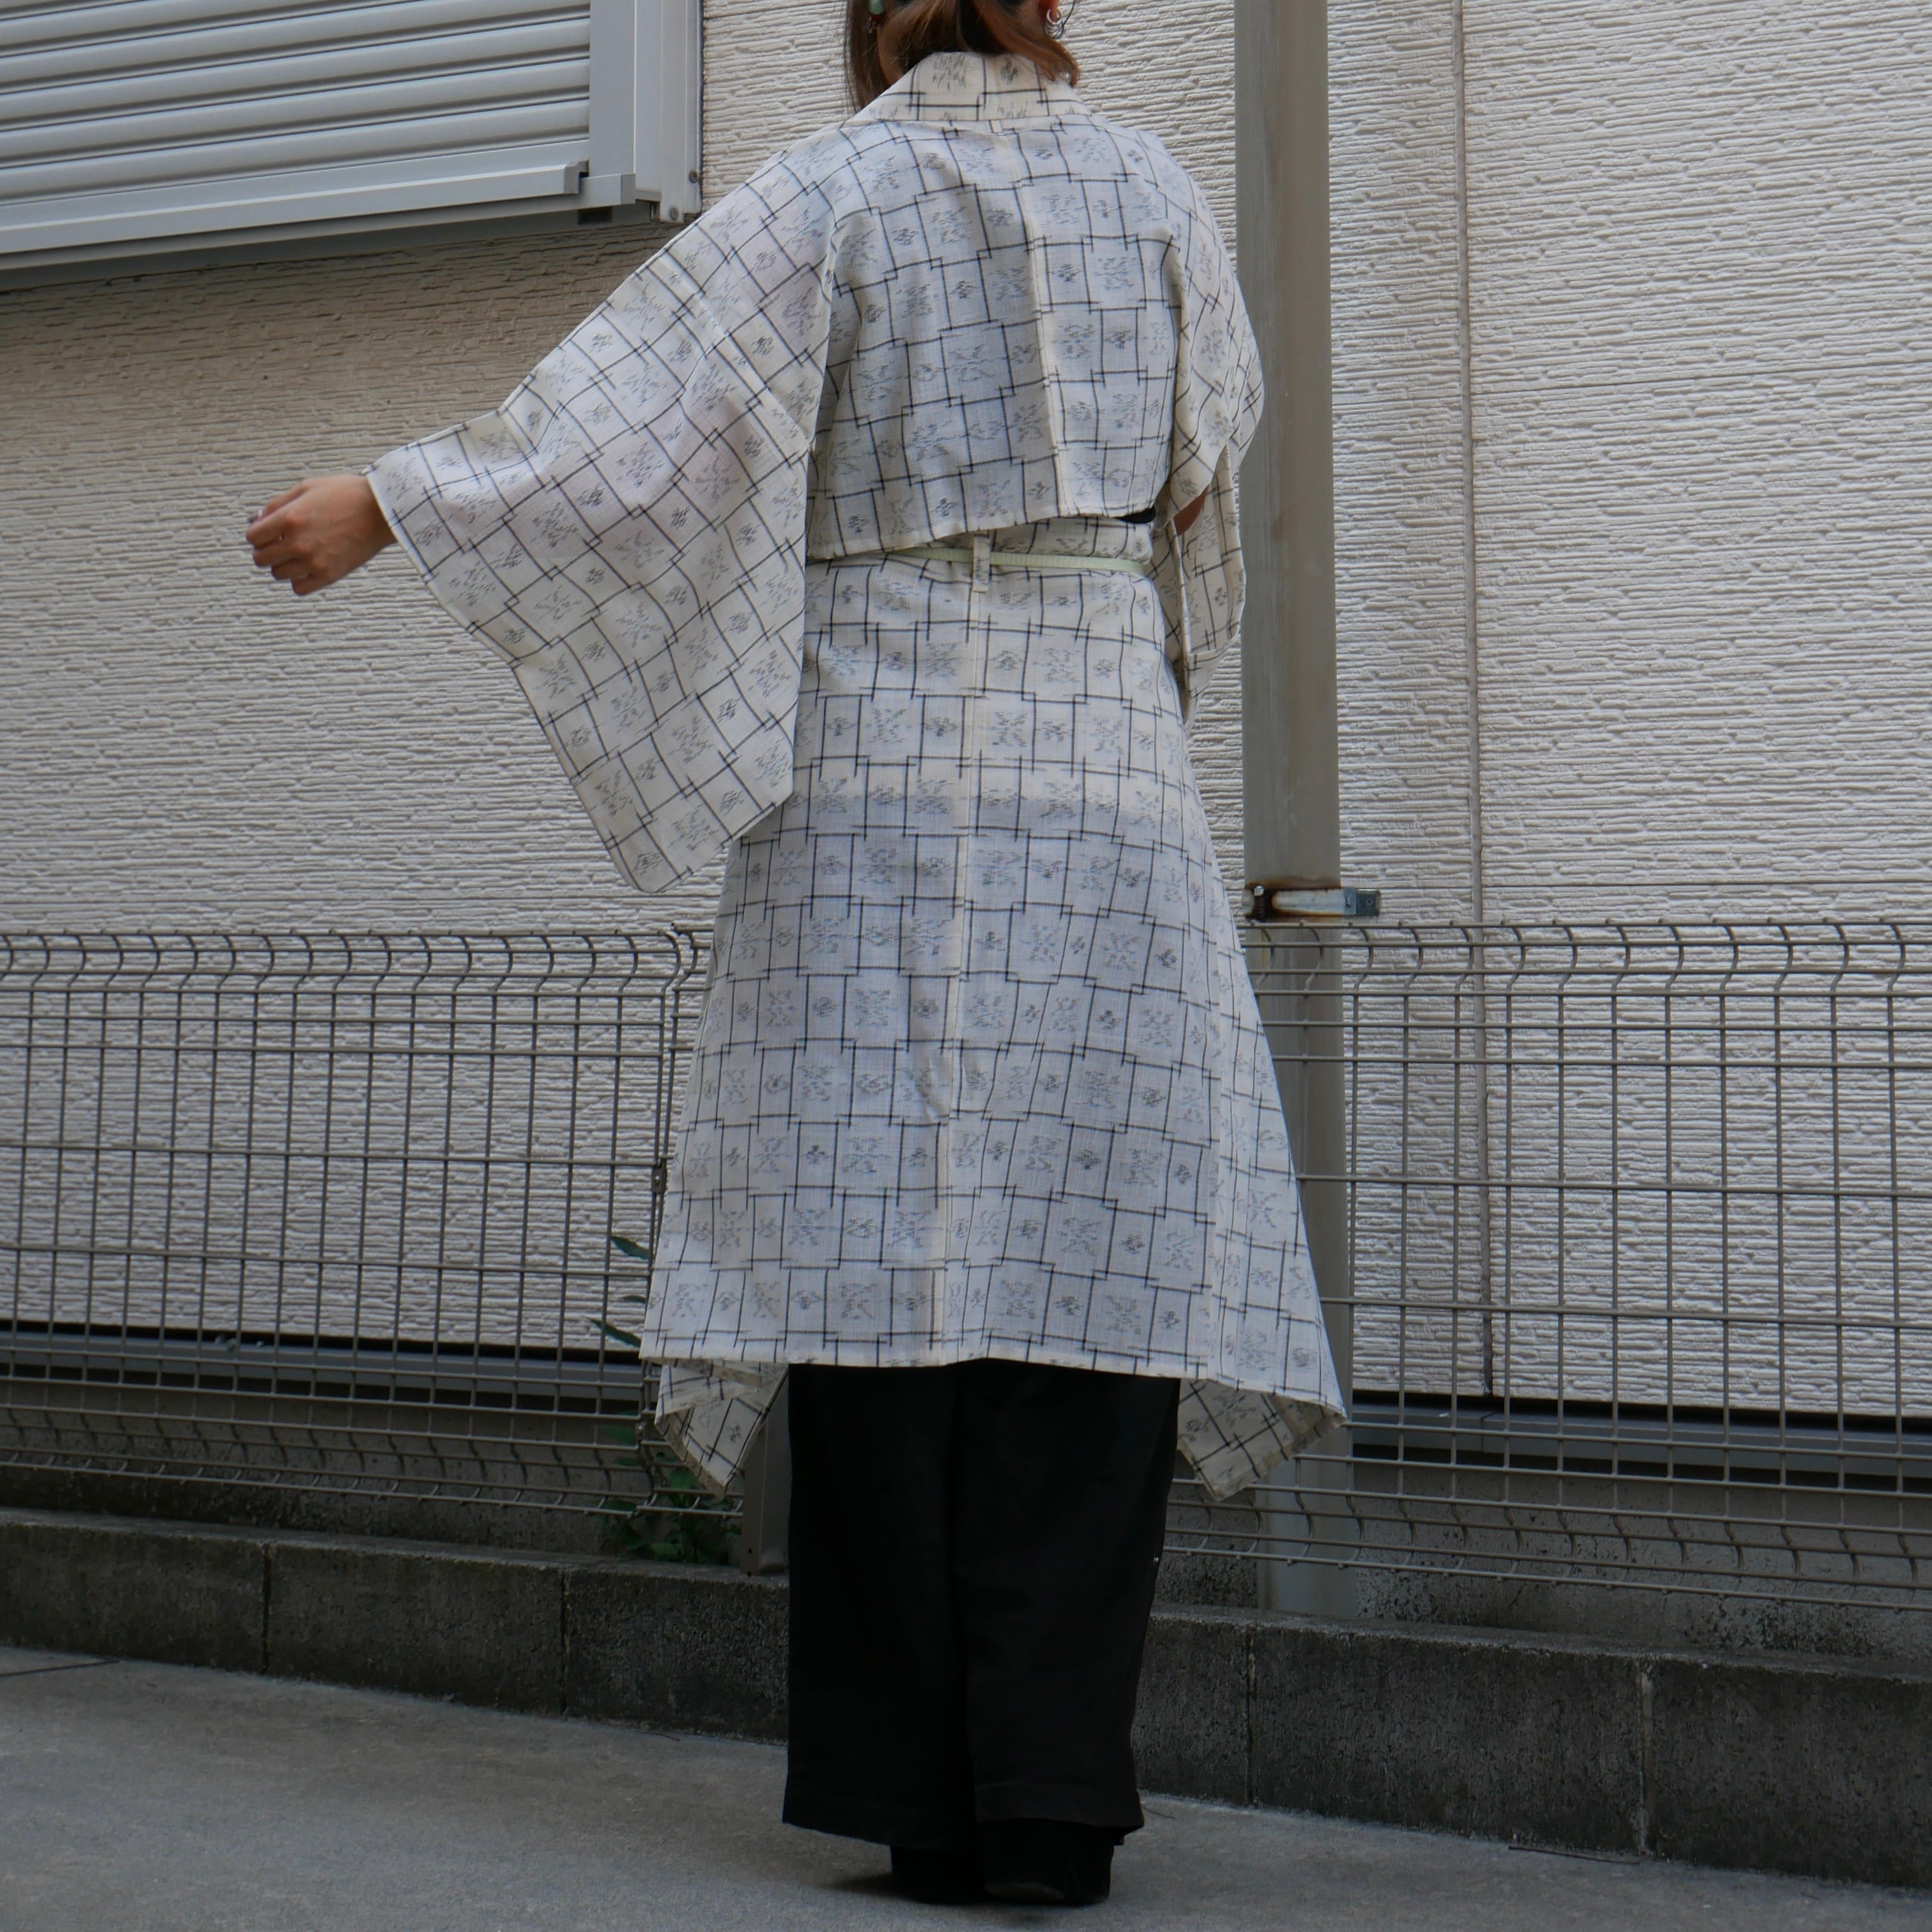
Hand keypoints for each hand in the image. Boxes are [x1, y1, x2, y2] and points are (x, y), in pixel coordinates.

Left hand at [247, 474, 394, 595]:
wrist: (382, 512)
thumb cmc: (347, 494)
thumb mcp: (306, 487)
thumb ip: (277, 504)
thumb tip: (257, 520)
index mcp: (289, 518)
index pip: (253, 537)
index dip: (257, 534)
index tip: (267, 532)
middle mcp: (297, 542)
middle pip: (261, 559)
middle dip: (265, 550)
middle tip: (278, 544)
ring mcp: (313, 561)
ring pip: (278, 574)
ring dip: (281, 565)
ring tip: (295, 555)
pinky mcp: (329, 575)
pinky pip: (299, 588)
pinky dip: (298, 580)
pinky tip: (307, 568)